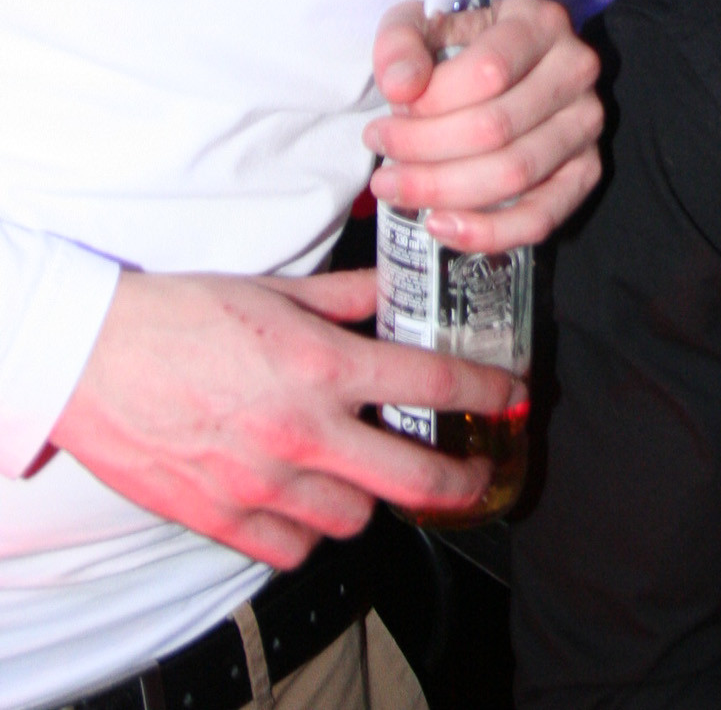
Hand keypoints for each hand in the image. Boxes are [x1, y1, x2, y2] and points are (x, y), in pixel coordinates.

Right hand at [50, 268, 513, 569]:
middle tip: (473, 473)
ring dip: (367, 500)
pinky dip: (305, 532)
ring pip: (353, 519)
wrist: (94, 357)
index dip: (486, 393)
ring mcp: (265, 483)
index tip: (511, 397)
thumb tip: (393, 287)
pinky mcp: (224, 518)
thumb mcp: (276, 289)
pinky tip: (302, 503)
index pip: (431, 386)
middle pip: (413, 477)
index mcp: (323, 366)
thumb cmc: (182, 313)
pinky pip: (292, 548)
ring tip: (362, 477)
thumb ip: (345, 296)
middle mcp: (304, 431)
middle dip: (457, 479)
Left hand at [364, 0, 602, 251]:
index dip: (431, 102)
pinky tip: (440, 225)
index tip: (389, 111)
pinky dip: (488, 231)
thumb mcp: (422, 24)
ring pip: (514, 174)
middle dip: (424, 150)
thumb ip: (402, 45)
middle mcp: (576, 70)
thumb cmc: (459, 45)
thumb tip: (401, 87)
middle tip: (380, 157)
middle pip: (497, 127)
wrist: (503, 67)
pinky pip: (541, 217)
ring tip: (394, 187)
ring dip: (443, 190)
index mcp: (540, 23)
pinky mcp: (586, 172)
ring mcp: (586, 124)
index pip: (488, 71)